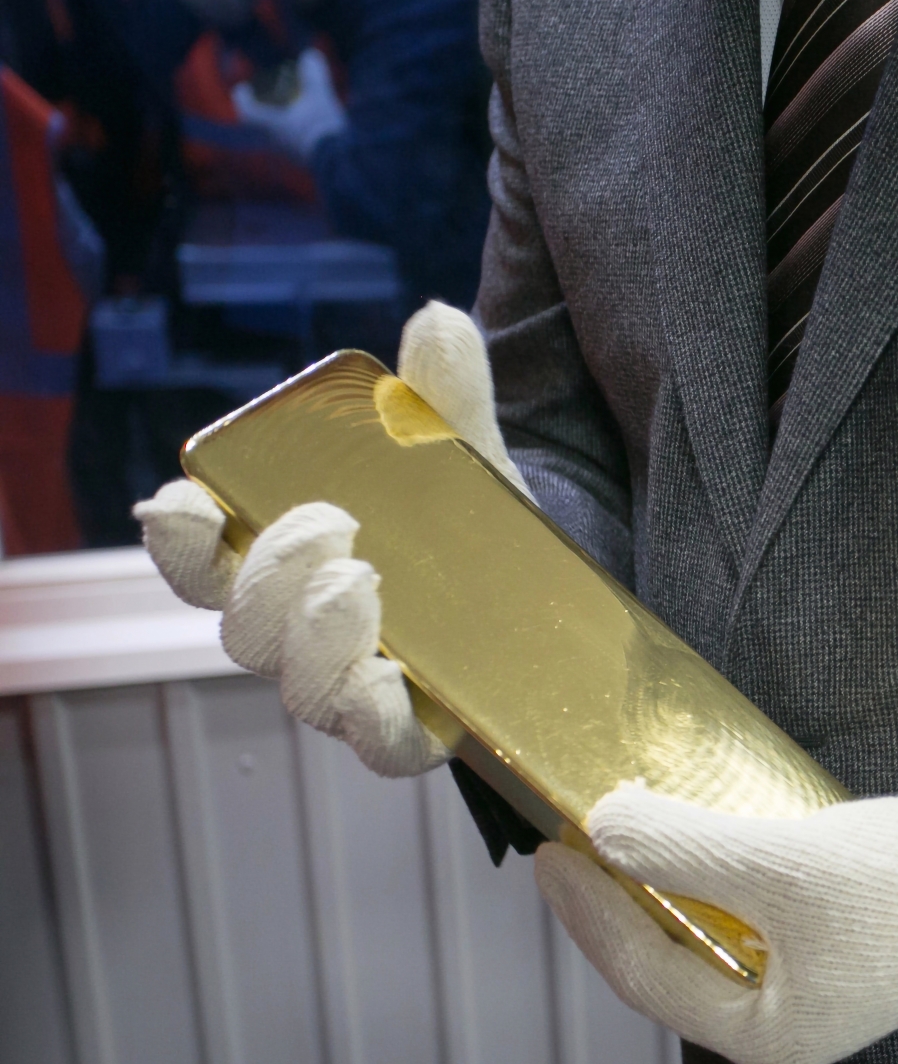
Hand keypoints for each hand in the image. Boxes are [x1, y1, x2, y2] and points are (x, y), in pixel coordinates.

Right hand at [136, 302, 528, 775]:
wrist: (553, 606)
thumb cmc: (471, 530)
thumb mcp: (463, 460)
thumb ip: (443, 397)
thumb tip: (439, 319)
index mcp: (290, 560)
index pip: (202, 556)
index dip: (178, 536)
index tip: (182, 503)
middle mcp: (306, 631)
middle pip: (243, 624)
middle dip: (268, 575)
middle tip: (327, 524)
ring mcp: (357, 686)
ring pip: (299, 684)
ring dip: (314, 637)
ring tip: (361, 583)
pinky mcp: (419, 731)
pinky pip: (378, 744)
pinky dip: (373, 717)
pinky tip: (388, 681)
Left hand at [231, 48, 346, 160]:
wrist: (341, 161)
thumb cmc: (322, 127)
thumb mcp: (320, 96)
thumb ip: (313, 75)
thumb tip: (310, 55)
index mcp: (270, 124)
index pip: (246, 110)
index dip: (243, 97)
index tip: (243, 88)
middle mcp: (275, 140)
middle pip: (258, 123)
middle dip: (261, 108)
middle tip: (266, 97)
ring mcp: (290, 153)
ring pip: (276, 135)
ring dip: (278, 122)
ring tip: (289, 110)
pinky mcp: (305, 161)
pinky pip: (293, 145)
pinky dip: (295, 133)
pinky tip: (309, 127)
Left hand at [535, 784, 897, 1063]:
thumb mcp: (784, 864)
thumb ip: (683, 848)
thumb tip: (604, 826)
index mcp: (766, 1038)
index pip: (645, 973)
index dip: (589, 910)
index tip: (551, 851)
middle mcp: (783, 1025)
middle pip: (671, 961)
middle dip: (621, 898)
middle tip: (578, 837)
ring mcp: (813, 989)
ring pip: (710, 936)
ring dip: (668, 882)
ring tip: (630, 828)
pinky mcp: (837, 950)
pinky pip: (751, 917)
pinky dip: (717, 876)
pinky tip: (705, 832)